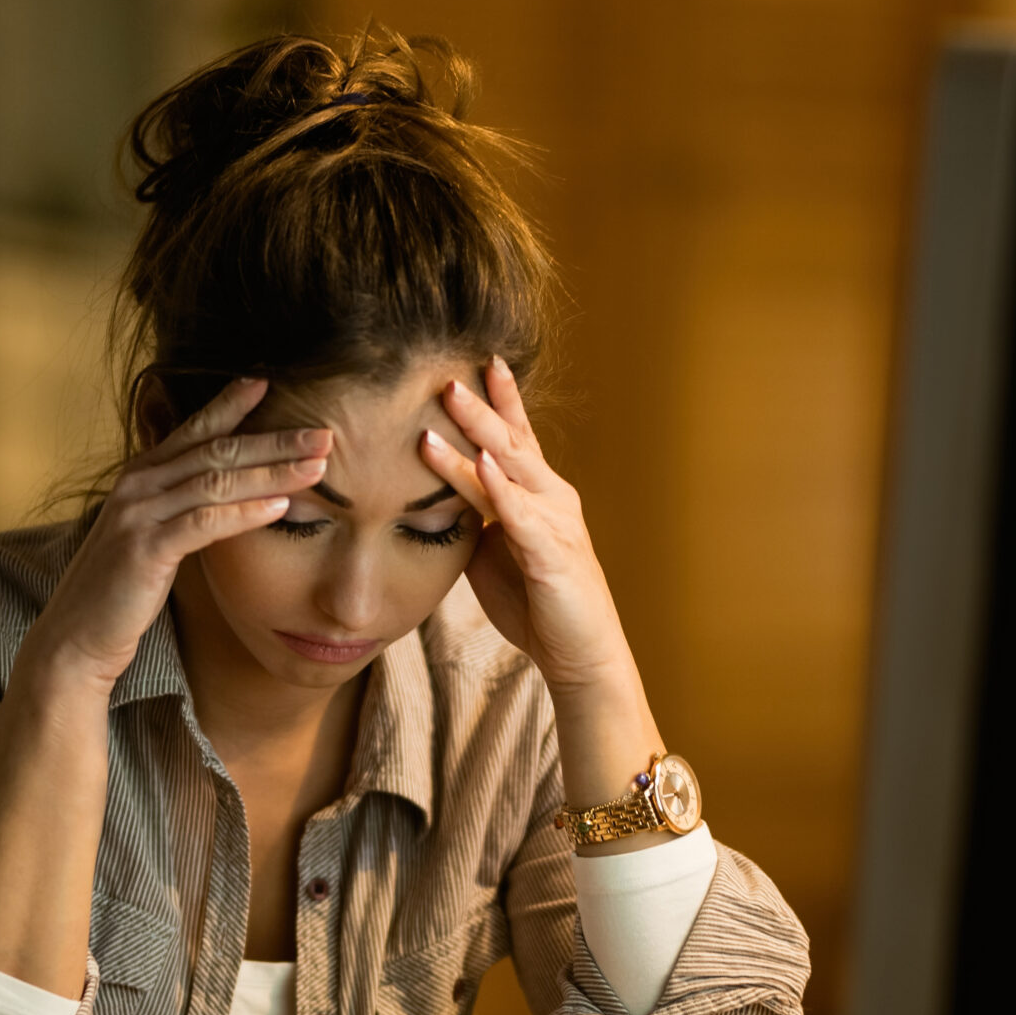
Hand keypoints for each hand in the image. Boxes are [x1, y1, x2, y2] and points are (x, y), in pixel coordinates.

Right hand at [20, 378, 328, 696]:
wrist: (76, 635)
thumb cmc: (122, 590)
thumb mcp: (154, 537)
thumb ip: (183, 508)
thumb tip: (230, 494)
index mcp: (141, 475)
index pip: (194, 430)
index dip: (232, 404)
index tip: (270, 382)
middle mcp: (138, 484)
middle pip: (217, 449)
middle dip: (274, 440)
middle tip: (324, 432)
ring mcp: (138, 514)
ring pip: (216, 481)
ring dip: (272, 472)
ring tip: (318, 467)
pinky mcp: (144, 549)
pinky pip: (204, 522)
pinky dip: (245, 512)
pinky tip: (280, 507)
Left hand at [420, 358, 636, 695]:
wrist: (578, 653)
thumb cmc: (537, 603)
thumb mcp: (496, 551)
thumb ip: (475, 519)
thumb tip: (437, 498)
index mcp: (540, 496)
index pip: (517, 438)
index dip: (499, 399)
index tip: (477, 361)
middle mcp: (553, 498)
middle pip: (512, 441)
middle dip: (479, 404)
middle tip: (446, 370)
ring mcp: (556, 522)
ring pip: (512, 469)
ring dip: (479, 433)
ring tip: (450, 401)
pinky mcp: (552, 553)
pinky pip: (521, 514)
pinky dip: (500, 487)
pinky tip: (482, 464)